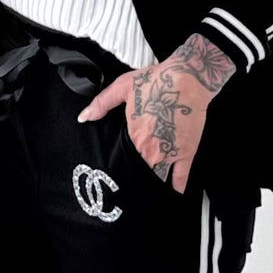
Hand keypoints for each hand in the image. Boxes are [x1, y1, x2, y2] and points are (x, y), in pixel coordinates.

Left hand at [78, 34, 235, 193]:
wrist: (189, 78)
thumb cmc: (158, 80)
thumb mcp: (123, 87)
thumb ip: (101, 103)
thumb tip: (83, 117)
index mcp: (134, 138)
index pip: (123, 161)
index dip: (121, 167)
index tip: (118, 175)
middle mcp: (150, 151)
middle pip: (139, 172)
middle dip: (136, 178)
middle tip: (131, 188)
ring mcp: (169, 154)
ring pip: (157, 177)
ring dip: (152, 184)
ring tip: (147, 194)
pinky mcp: (186, 153)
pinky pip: (180, 177)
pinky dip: (176, 187)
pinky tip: (173, 193)